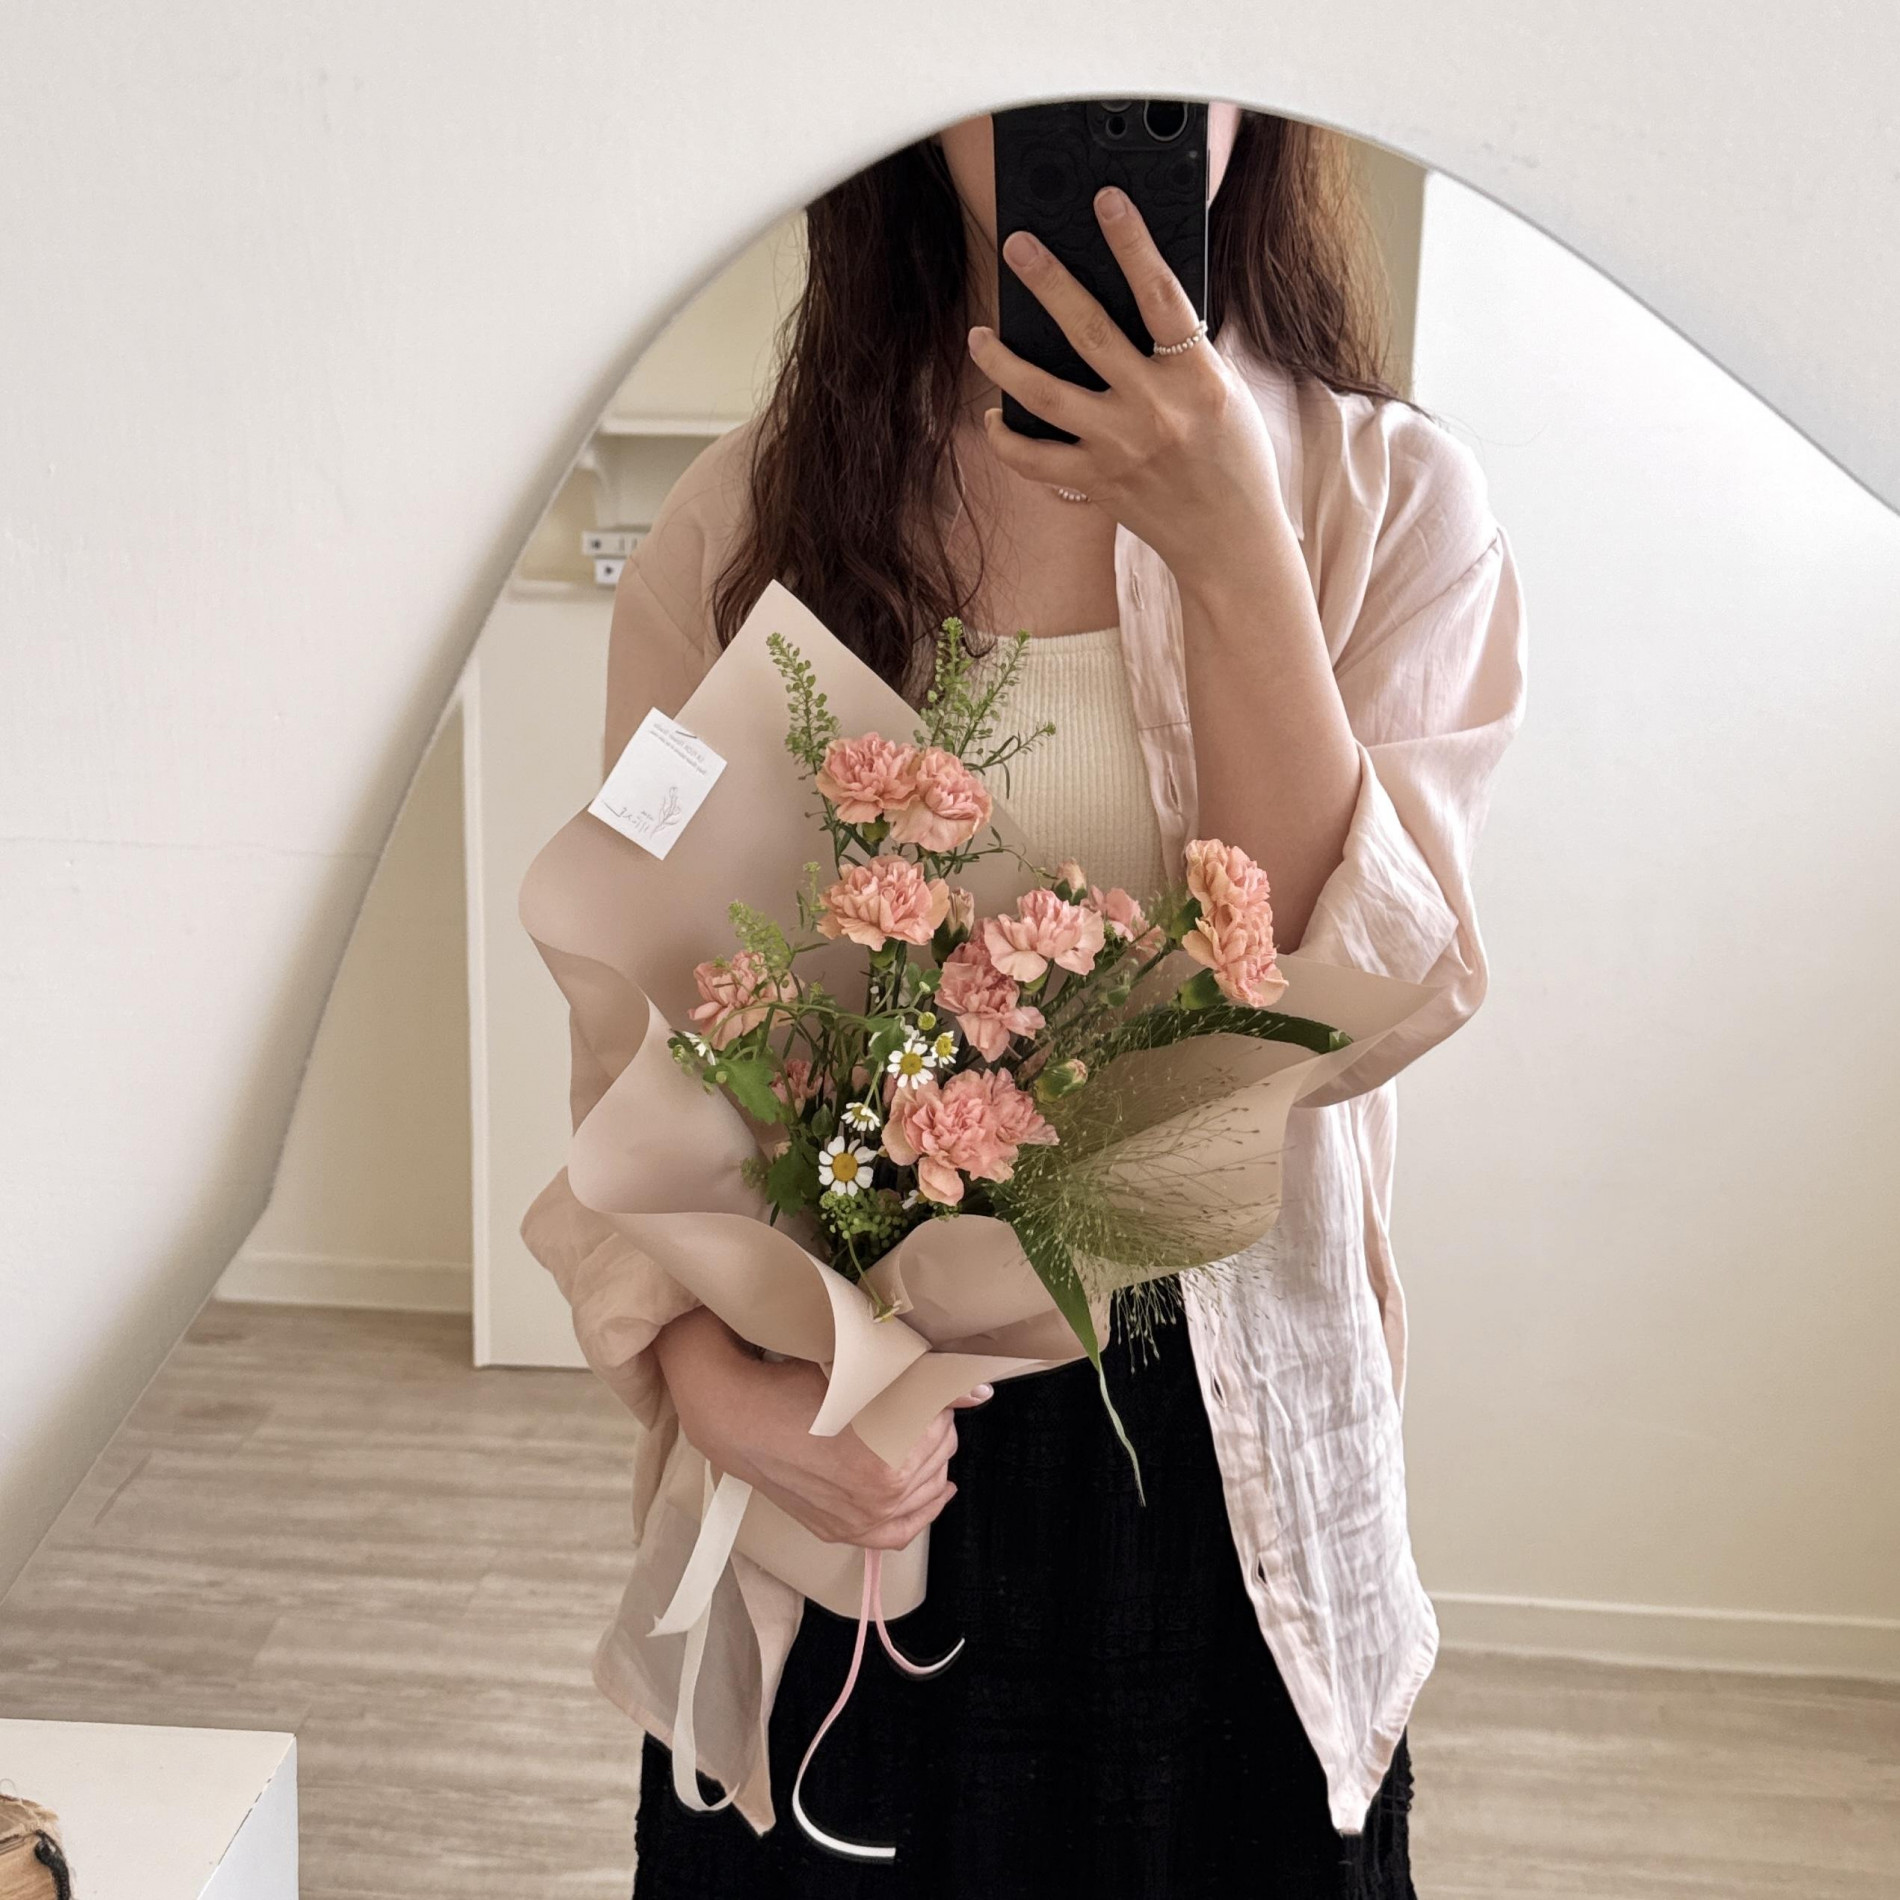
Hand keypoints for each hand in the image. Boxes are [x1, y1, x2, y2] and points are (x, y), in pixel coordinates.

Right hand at [652, 1306, 990, 1549]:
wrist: (737, 1417)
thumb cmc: (796, 1384)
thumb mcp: (864, 1373)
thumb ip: (928, 1386)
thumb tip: (981, 1393)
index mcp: (892, 1457)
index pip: (942, 1420)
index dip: (934, 1394)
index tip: (921, 1381)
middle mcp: (880, 1499)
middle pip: (940, 1453)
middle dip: (934, 1425)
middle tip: (913, 1402)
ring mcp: (860, 1522)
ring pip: (926, 1490)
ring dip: (929, 1462)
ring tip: (916, 1435)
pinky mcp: (840, 1533)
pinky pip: (899, 1534)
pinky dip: (921, 1512)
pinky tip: (934, 1491)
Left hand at [968, 186, 1289, 582]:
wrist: (1232, 542)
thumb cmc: (1234, 458)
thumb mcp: (1224, 392)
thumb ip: (1181, 352)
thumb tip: (1132, 296)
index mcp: (1197, 378)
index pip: (1162, 296)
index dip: (1132, 243)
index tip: (1106, 201)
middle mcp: (1154, 411)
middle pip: (1089, 332)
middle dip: (1048, 282)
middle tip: (1016, 245)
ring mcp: (1120, 449)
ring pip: (1044, 393)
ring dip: (1003, 360)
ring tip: (978, 334)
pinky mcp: (1096, 483)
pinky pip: (1034, 459)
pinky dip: (1005, 438)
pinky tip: (992, 417)